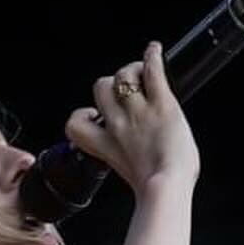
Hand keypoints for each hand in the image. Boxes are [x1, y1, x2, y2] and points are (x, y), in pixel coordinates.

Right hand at [64, 42, 199, 194]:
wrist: (168, 189)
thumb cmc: (159, 193)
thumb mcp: (132, 177)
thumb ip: (130, 161)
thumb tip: (143, 161)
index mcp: (108, 147)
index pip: (75, 124)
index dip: (82, 115)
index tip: (95, 117)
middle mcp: (118, 125)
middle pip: (99, 87)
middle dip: (112, 86)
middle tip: (128, 92)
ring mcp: (138, 112)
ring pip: (122, 75)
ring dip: (133, 72)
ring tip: (144, 76)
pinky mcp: (162, 103)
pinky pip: (151, 69)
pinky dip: (153, 56)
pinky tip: (156, 51)